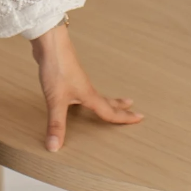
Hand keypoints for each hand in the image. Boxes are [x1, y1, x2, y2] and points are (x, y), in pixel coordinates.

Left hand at [30, 22, 143, 151]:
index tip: (140, 118)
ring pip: (96, 94)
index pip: (109, 111)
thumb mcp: (56, 101)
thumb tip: (55, 147)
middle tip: (132, 108)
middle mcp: (86, 88)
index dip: (124, 117)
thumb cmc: (56, 68)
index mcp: (89, 95)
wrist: (50, 43)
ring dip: (106, 99)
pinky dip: (88, 95)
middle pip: (107, 100)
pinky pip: (83, 89)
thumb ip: (56, 124)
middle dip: (120, 106)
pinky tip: (78, 93)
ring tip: (111, 102)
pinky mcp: (68, 75)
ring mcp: (77, 80)